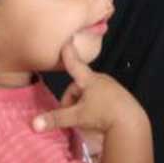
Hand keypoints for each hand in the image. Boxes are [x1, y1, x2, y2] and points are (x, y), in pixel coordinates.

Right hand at [34, 44, 151, 162]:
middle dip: (71, 101)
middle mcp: (101, 80)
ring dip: (81, 105)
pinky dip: (93, 108)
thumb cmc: (103, 115)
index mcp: (90, 80)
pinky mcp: (117, 96)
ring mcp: (110, 87)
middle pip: (77, 87)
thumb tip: (33, 123)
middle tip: (73, 116)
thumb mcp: (76, 117)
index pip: (74, 64)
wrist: (130, 122)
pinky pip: (99, 99)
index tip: (67, 39)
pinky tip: (98, 119)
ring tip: (87, 119)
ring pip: (87, 94)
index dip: (68, 53)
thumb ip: (55, 119)